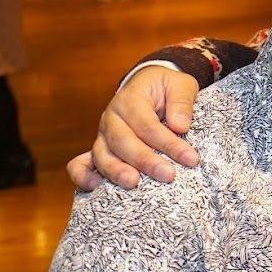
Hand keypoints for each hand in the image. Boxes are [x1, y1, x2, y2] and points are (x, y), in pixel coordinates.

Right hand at [72, 66, 199, 190]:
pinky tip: (94, 187)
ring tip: (133, 183)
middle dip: (146, 160)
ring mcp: (102, 134)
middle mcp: (112, 118)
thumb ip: (181, 102)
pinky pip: (81, 163)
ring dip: (116, 171)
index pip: (148, 125)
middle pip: (123, 141)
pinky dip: (83, 176)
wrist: (147, 85)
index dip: (169, 143)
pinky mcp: (99, 148)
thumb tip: (179, 126)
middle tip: (168, 175)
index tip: (190, 159)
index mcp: (131, 99)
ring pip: (102, 155)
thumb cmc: (165, 87)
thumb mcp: (180, 84)